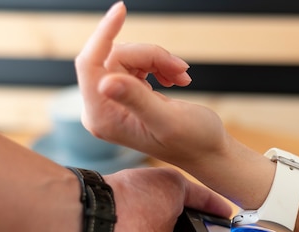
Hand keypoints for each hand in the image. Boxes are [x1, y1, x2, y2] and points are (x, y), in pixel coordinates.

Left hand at [76, 2, 228, 166]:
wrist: (209, 151)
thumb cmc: (194, 142)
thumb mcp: (166, 120)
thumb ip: (136, 100)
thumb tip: (105, 83)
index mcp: (103, 118)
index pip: (90, 64)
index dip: (104, 34)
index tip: (122, 10)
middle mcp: (102, 109)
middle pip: (113, 57)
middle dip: (148, 55)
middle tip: (179, 67)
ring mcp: (114, 102)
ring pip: (127, 58)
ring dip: (157, 60)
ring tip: (181, 74)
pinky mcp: (128, 96)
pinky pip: (135, 65)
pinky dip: (158, 65)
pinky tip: (176, 77)